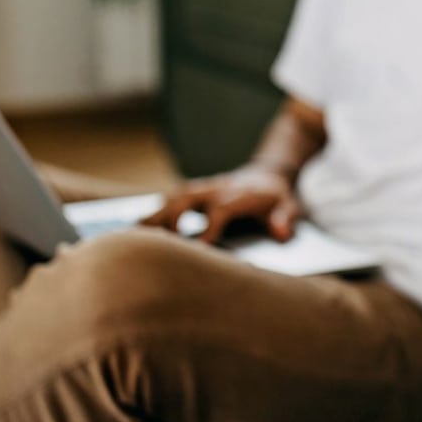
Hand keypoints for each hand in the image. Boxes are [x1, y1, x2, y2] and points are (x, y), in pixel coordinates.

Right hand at [138, 166, 301, 242]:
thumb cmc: (277, 196)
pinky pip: (172, 196)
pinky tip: (140, 226)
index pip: (218, 212)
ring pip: (174, 197)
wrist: (269, 172)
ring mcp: (203, 188)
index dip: (207, 230)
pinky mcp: (196, 189)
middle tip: (152, 242)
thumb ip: (284, 219)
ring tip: (132, 233)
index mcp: (236, 196)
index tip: (197, 250)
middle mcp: (215, 189)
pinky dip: (156, 209)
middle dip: (169, 219)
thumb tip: (281, 233)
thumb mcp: (289, 206)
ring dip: (155, 214)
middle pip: (186, 200)